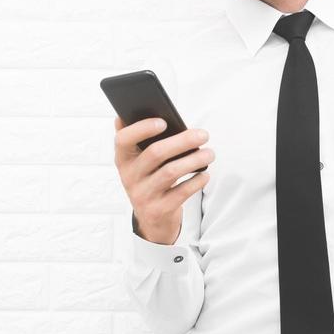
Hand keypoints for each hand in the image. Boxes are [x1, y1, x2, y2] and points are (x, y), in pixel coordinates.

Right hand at [112, 115, 213, 244]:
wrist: (152, 219)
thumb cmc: (150, 179)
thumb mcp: (139, 162)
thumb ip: (137, 139)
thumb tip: (127, 114)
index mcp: (123, 159)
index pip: (123, 140)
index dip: (141, 129)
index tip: (163, 122)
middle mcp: (129, 177)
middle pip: (155, 153)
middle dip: (182, 141)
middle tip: (203, 134)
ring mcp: (143, 195)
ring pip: (170, 172)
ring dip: (194, 160)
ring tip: (210, 153)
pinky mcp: (159, 210)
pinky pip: (181, 193)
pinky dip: (196, 181)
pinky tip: (205, 174)